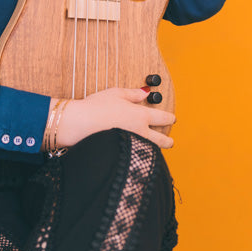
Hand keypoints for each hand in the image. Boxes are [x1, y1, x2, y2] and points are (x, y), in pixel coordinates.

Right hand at [57, 86, 174, 148]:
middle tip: (170, 141)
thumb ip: (133, 94)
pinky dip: (141, 157)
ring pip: (150, 151)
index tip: (172, 118)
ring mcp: (131, 146)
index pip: (163, 117)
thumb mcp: (115, 94)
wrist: (79, 125)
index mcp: (141, 116)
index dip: (170, 118)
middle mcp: (140, 132)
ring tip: (155, 150)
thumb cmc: (95, 108)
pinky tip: (139, 157)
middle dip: (168, 141)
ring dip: (155, 150)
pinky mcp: (121, 155)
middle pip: (162, 140)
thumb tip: (145, 92)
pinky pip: (137, 157)